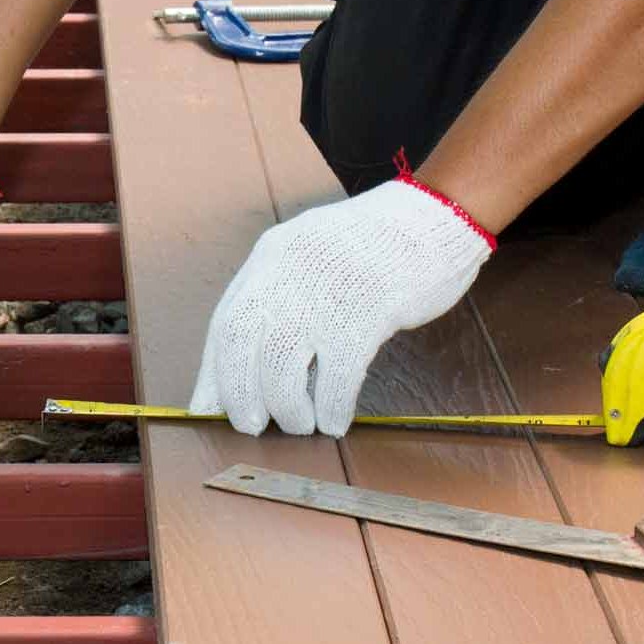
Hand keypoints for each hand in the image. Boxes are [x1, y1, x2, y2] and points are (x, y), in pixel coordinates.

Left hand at [189, 174, 494, 435]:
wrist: (434, 216)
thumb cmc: (371, 251)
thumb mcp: (311, 260)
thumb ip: (277, 302)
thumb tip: (243, 369)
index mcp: (272, 255)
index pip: (226, 321)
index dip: (215, 372)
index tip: (209, 409)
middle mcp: (291, 268)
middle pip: (243, 341)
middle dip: (240, 394)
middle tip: (252, 426)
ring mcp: (329, 287)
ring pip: (283, 363)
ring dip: (287, 408)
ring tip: (300, 424)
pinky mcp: (371, 308)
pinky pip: (338, 373)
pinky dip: (330, 406)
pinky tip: (334, 421)